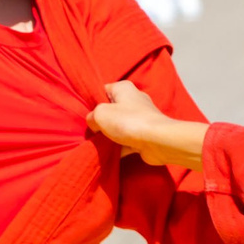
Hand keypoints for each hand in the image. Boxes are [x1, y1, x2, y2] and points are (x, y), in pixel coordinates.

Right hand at [88, 80, 205, 168]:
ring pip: (118, 127)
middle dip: (100, 121)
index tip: (85, 113)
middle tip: (90, 130)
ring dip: (109, 136)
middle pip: (111, 110)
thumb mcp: (100, 114)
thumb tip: (94, 124)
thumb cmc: (128, 121)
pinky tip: (107, 154)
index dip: (93, 101)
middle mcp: (134, 101)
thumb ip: (92, 117)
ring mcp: (140, 119)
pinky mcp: (144, 136)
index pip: (104, 90)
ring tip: (96, 144)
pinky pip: (126, 141)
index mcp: (124, 89)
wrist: (158, 141)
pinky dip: (118, 148)